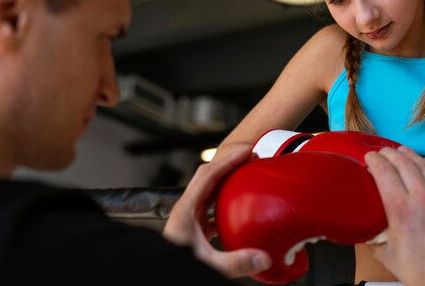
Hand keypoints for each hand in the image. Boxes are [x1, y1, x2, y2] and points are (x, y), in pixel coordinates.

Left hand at [163, 143, 270, 277]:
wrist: (162, 274)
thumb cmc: (175, 264)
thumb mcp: (208, 263)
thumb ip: (234, 262)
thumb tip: (262, 258)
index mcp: (186, 209)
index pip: (208, 175)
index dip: (228, 160)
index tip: (245, 151)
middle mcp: (187, 208)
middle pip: (210, 177)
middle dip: (231, 164)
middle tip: (252, 158)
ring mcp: (191, 216)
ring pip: (211, 189)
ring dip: (229, 180)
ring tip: (249, 176)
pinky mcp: (195, 227)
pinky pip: (213, 206)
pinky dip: (228, 201)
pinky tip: (242, 208)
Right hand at [364, 146, 424, 285]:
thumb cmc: (423, 273)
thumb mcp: (387, 255)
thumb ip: (373, 239)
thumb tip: (365, 232)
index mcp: (400, 209)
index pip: (384, 172)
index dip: (374, 160)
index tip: (369, 157)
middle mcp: (422, 199)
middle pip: (404, 164)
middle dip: (391, 153)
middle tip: (383, 151)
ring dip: (412, 156)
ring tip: (403, 151)